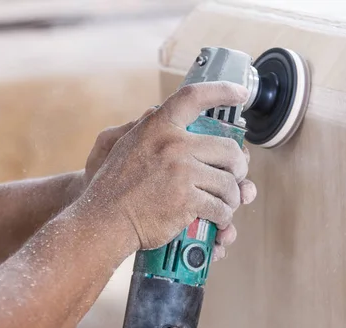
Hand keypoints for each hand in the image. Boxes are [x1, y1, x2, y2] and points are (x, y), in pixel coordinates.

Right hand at [83, 82, 255, 250]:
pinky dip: (223, 217)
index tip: (241, 93)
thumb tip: (161, 111)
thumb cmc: (114, 186)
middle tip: (237, 177)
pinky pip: (220, 208)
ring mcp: (181, 172)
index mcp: (158, 127)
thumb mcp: (125, 144)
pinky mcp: (186, 200)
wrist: (104, 219)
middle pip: (229, 149)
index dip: (222, 91)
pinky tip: (218, 220)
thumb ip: (149, 129)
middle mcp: (173, 145)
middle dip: (239, 168)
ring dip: (232, 198)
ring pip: (229, 183)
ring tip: (226, 203)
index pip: (194, 97)